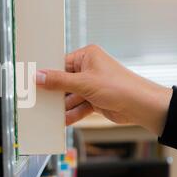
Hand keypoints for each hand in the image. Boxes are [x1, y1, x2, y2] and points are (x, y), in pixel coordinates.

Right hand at [35, 45, 172, 135]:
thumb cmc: (119, 87)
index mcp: (87, 56)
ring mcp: (93, 85)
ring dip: (63, 106)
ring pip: (71, 95)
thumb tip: (38, 76)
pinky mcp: (96, 99)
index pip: (61, 63)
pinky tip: (63, 120)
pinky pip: (79, 106)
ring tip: (50, 114)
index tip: (34, 81)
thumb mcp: (84, 82)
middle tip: (39, 99)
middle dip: (55, 92)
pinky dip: (72, 113)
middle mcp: (90, 68)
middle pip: (64, 81)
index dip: (47, 73)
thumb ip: (59, 80)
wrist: (142, 107)